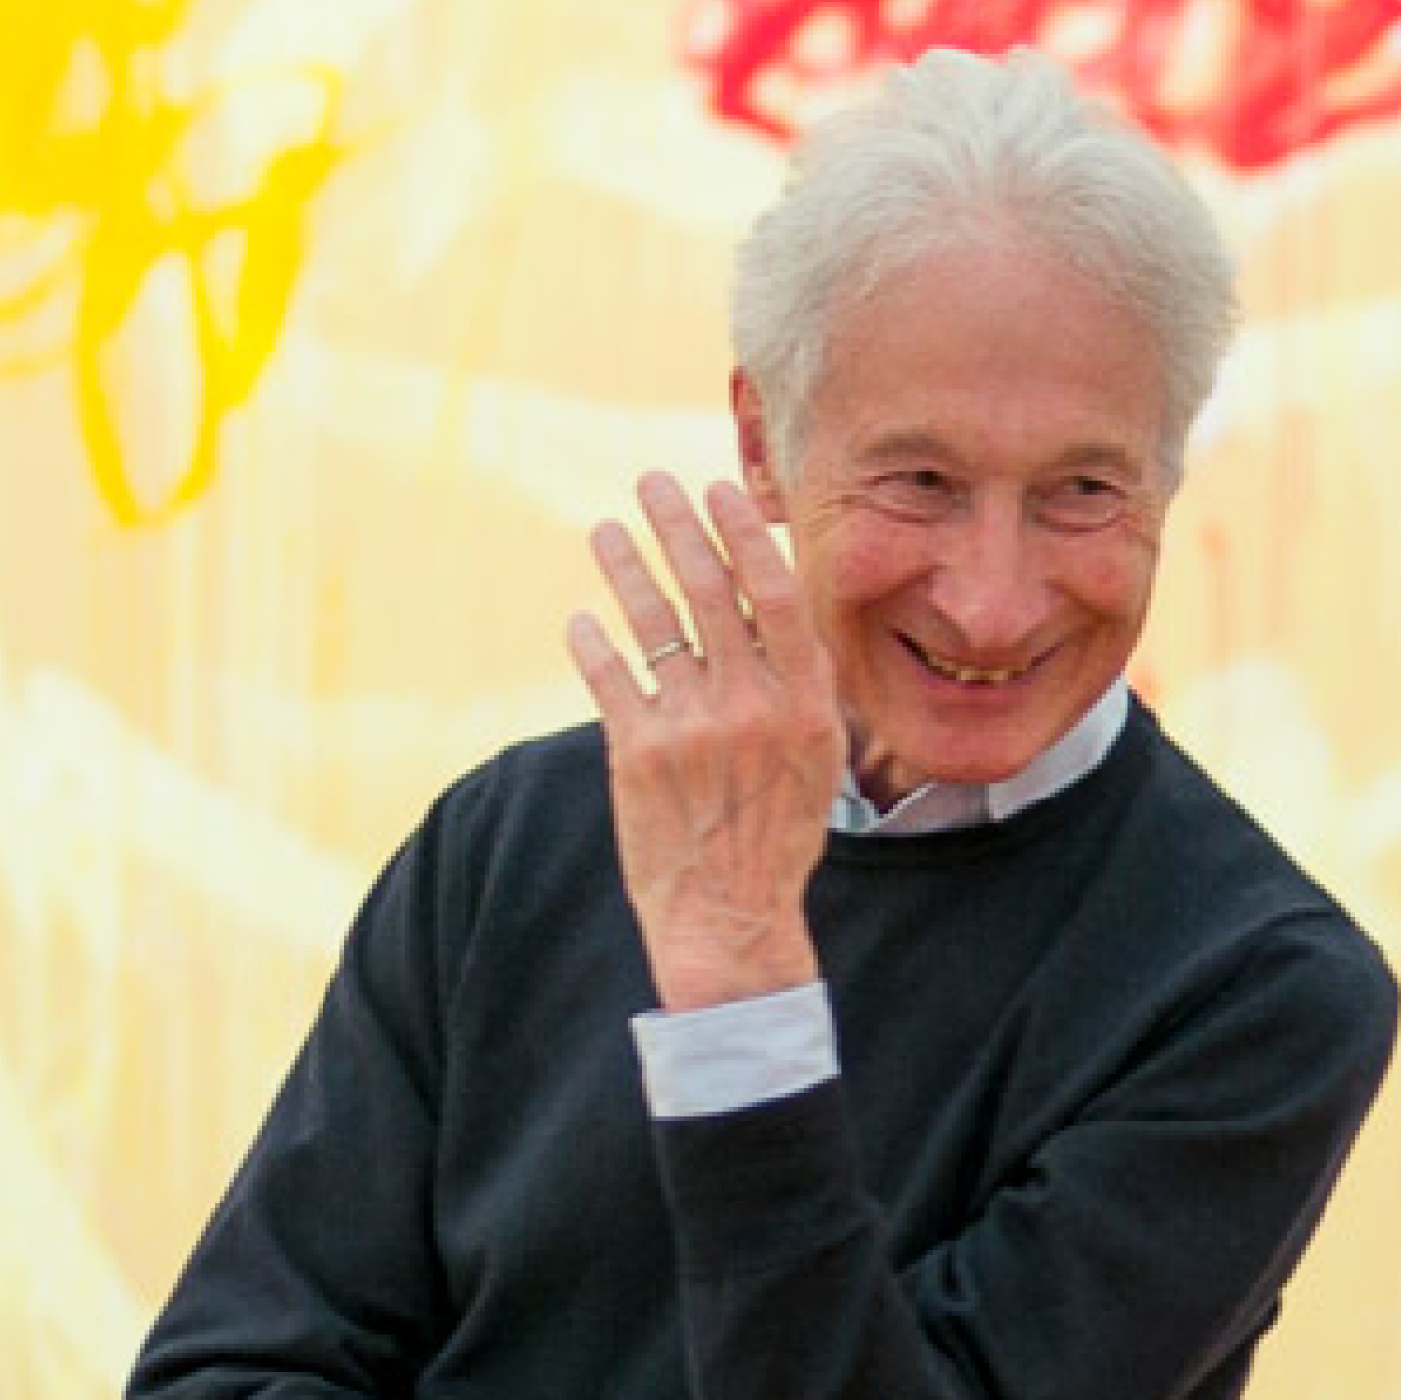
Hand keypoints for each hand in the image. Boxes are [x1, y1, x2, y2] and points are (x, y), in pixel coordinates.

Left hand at [564, 468, 844, 1008]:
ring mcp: (689, 728)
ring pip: (651, 622)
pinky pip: (609, 677)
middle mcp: (749, 706)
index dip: (743, 534)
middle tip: (652, 482)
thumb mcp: (817, 756)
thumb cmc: (779, 833)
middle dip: (676, 525)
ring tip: (606, 531)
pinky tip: (582, 620)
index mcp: (803, 702)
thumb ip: (798, 684)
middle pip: (707, 590)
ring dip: (625, 567)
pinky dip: (593, 642)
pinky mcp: (635, 754)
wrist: (731, 918)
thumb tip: (775, 606)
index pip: (774, 594)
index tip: (718, 489)